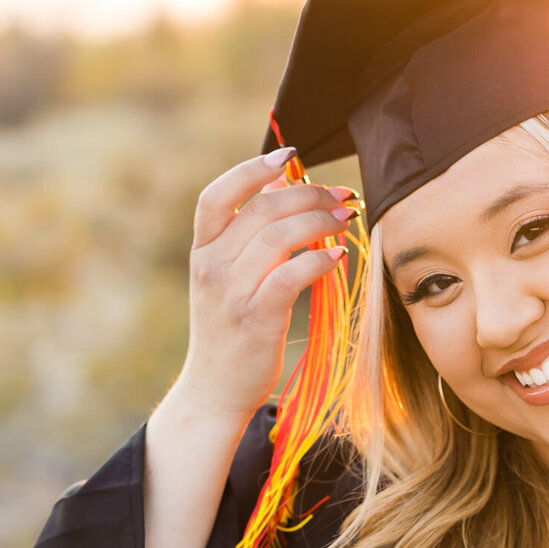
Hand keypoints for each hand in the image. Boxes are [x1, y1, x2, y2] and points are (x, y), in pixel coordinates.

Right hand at [175, 149, 357, 426]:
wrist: (214, 390)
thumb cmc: (230, 334)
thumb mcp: (227, 282)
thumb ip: (247, 243)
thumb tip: (284, 197)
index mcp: (203, 251)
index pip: (217, 194)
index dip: (252, 169)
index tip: (289, 157)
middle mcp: (212, 266)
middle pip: (261, 210)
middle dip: (307, 194)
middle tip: (340, 197)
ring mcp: (231, 291)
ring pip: (277, 236)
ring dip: (318, 222)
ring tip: (345, 221)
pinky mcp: (256, 317)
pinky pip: (289, 274)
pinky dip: (317, 260)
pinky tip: (336, 257)